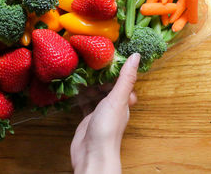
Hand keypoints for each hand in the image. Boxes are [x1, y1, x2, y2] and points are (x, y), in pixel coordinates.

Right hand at [71, 53, 139, 173]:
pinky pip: (85, 103)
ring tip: (81, 71)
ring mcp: (100, 113)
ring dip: (90, 84)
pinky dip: (80, 95)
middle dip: (101, 75)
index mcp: (124, 101)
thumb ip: (125, 78)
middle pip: (109, 87)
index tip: (111, 57)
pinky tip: (74, 88)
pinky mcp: (87, 119)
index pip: (125, 82)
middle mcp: (113, 106)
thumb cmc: (107, 128)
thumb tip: (136, 56)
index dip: (119, 70)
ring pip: (96, 94)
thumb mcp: (117, 99)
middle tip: (91, 62)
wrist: (91, 153)